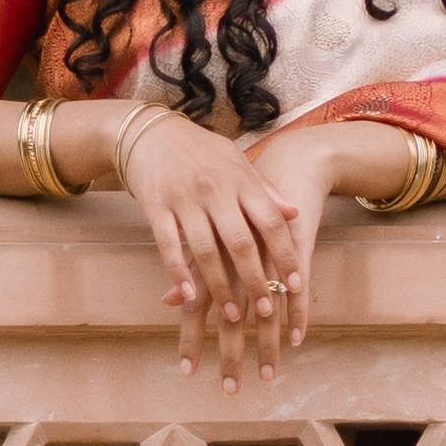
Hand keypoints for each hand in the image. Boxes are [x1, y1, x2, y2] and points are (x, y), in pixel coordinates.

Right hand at [107, 105, 312, 375]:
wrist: (150, 131)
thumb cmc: (200, 150)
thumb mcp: (236, 162)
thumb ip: (263, 189)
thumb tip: (294, 213)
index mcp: (239, 179)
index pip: (269, 221)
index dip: (284, 254)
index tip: (295, 284)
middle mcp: (214, 189)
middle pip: (240, 242)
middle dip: (255, 280)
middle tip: (266, 310)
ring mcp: (184, 198)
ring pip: (205, 250)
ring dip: (219, 286)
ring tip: (231, 314)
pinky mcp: (155, 206)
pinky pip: (168, 245)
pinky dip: (178, 273)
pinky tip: (189, 296)